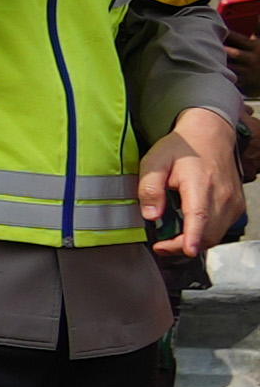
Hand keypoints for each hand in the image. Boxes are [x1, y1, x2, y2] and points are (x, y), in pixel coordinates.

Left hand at [145, 116, 241, 259]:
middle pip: (207, 233)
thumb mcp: (154, 162)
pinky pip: (222, 228)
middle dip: (182, 246)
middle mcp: (222, 195)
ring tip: (172, 238)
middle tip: (161, 245)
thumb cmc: (182, 148)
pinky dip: (205, 234)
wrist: (210, 135)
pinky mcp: (237, 205)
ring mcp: (233, 201)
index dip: (193, 236)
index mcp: (200, 183)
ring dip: (194, 242)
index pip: (200, 215)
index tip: (188, 251)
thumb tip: (151, 216)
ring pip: (215, 235)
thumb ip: (150, 188)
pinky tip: (190, 227)